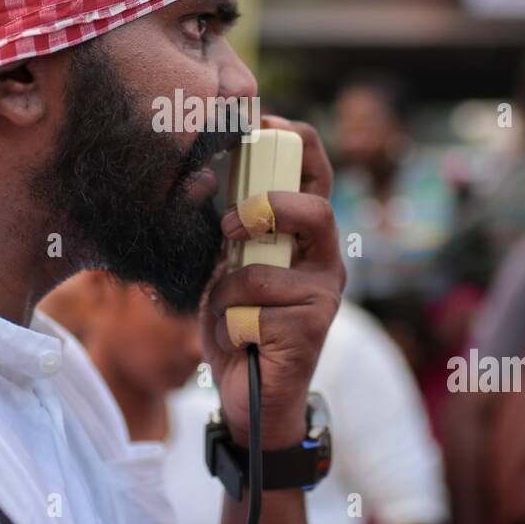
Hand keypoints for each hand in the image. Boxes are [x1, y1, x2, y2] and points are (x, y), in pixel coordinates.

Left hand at [198, 115, 344, 448]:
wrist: (252, 400)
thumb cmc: (240, 327)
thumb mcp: (226, 270)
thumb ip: (226, 234)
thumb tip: (197, 180)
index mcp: (308, 241)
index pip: (317, 177)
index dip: (297, 143)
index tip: (264, 123)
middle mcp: (326, 264)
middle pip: (315, 212)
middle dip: (268, 209)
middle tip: (231, 225)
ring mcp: (323, 299)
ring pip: (259, 273)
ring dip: (225, 297)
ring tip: (232, 318)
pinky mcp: (310, 332)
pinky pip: (250, 313)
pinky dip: (229, 329)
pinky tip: (243, 345)